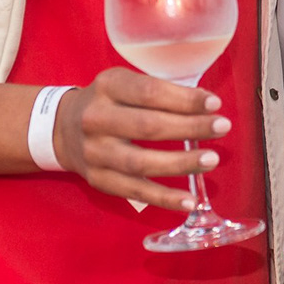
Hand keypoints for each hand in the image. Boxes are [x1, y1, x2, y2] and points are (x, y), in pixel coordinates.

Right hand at [55, 67, 231, 212]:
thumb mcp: (125, 83)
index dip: (184, 99)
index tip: (214, 104)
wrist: (62, 128)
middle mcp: (96, 118)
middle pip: (148, 126)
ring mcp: (94, 152)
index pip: (149, 93)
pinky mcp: (97, 180)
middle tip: (222, 127)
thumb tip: (207, 106)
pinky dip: (164, 198)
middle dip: (190, 127)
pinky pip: (135, 191)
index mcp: (108, 86)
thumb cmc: (108, 102)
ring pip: (141, 162)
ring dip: (181, 163)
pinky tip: (189, 200)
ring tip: (211, 160)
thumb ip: (159, 92)